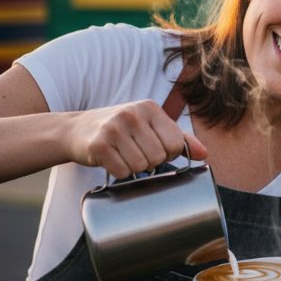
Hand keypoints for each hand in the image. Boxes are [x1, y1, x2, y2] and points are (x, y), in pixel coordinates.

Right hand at [64, 100, 206, 178]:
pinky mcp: (99, 145)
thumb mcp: (149, 126)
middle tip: (134, 152)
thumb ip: (178, 138)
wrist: (76, 130)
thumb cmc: (118, 129)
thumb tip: (204, 154)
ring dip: (133, 168)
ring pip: (141, 167)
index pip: (175, 144)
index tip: (153, 148)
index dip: (167, 154)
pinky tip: (111, 160)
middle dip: (149, 162)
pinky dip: (119, 172)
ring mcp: (114, 129)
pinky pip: (122, 172)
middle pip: (159, 158)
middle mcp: (132, 115)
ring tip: (122, 155)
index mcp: (149, 108)